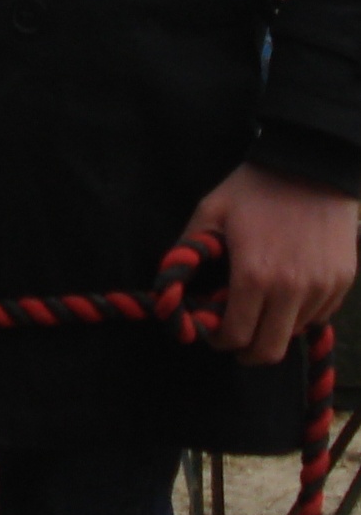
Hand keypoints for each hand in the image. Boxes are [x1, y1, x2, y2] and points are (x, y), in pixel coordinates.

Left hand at [184, 162, 357, 364]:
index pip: (237, 337)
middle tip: (237, 335)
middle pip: (270, 351)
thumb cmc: (256, 187)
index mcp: (254, 276)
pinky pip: (320, 315)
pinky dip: (302, 312)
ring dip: (276, 327)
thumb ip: (187, 250)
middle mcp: (292, 291)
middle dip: (247, 350)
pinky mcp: (343, 282)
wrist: (311, 163)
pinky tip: (289, 288)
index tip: (213, 331)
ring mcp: (322, 288)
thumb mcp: (211, 210)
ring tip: (263, 302)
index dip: (220, 341)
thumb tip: (171, 284)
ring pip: (296, 333)